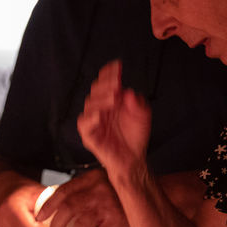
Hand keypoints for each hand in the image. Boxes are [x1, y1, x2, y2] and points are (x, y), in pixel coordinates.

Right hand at [0, 183, 50, 226]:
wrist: (4, 193)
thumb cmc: (22, 191)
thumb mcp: (38, 191)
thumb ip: (50, 203)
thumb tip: (66, 213)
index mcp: (10, 210)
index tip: (55, 222)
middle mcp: (2, 223)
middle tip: (47, 221)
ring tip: (36, 221)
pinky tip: (29, 225)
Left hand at [34, 169, 128, 226]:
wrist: (149, 197)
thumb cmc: (121, 193)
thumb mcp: (102, 182)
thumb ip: (84, 189)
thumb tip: (58, 207)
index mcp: (91, 178)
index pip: (63, 191)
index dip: (48, 206)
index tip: (40, 217)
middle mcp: (98, 190)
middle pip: (67, 209)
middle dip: (56, 226)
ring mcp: (107, 205)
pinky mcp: (116, 221)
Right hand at [77, 60, 152, 180]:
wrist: (133, 159)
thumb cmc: (135, 137)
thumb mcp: (142, 116)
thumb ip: (137, 103)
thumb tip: (128, 93)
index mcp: (111, 101)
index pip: (106, 83)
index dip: (109, 73)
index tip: (117, 66)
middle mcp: (101, 109)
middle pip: (96, 90)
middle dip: (106, 84)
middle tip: (116, 82)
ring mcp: (94, 121)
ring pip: (90, 105)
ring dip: (101, 99)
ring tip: (113, 97)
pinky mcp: (90, 136)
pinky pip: (84, 125)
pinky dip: (91, 118)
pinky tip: (100, 115)